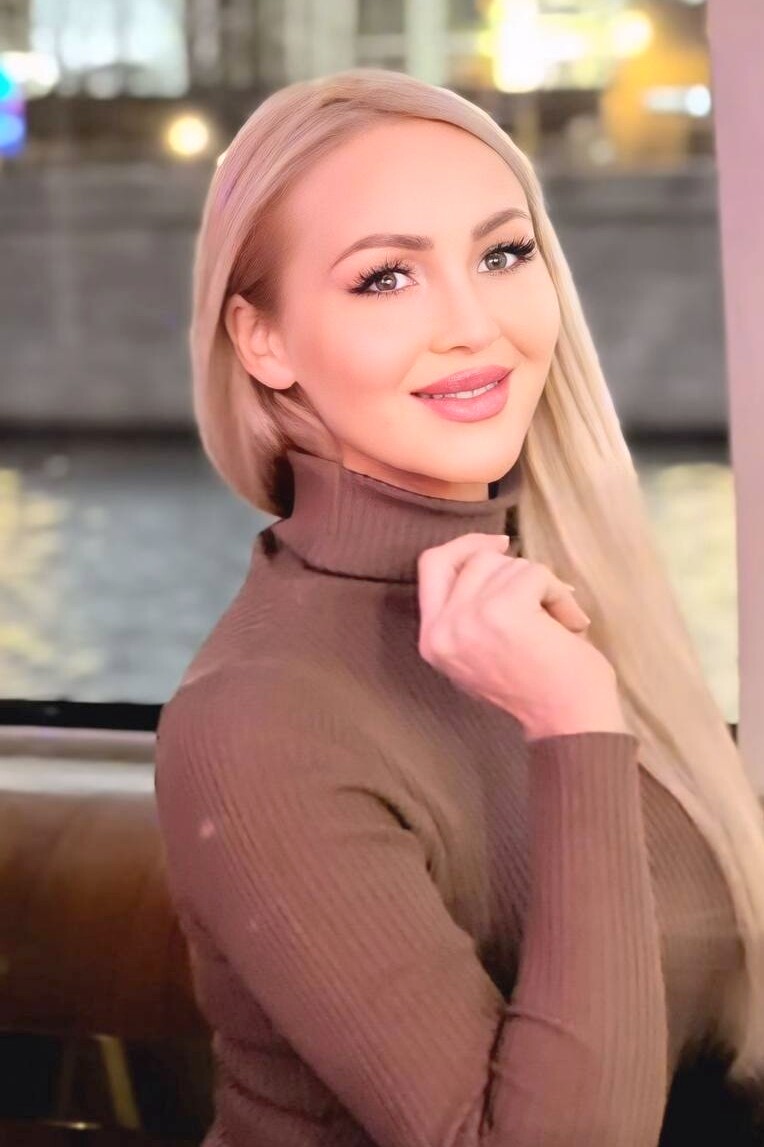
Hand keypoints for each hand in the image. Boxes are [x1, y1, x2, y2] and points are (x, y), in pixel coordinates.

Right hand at [417, 533, 628, 738]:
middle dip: (515, 571)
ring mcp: (469, 619)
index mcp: (432, 640)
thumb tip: (489, 551)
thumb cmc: (536, 687)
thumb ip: (468, 609)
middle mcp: (442, 629)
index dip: (465, 546)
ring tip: (558, 623)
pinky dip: (560, 594)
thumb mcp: (481, 651)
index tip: (500, 545)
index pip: (431, 565)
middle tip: (543, 597)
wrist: (568, 724)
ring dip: (543, 586)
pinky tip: (570, 624)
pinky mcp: (502, 611)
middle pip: (475, 560)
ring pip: (508, 565)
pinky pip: (536, 574)